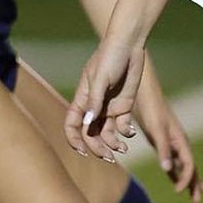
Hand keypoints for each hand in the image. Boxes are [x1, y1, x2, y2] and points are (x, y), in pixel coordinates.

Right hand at [65, 36, 145, 162]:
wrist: (130, 45)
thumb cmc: (110, 57)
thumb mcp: (100, 78)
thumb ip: (94, 101)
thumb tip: (87, 123)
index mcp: (82, 99)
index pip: (72, 125)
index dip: (74, 140)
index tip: (83, 151)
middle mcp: (94, 107)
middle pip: (90, 134)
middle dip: (97, 148)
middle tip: (109, 157)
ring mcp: (109, 108)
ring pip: (106, 134)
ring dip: (112, 144)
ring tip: (123, 148)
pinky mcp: (124, 106)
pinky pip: (122, 126)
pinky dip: (125, 133)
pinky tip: (130, 133)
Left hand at [134, 78, 202, 202]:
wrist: (143, 90)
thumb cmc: (150, 108)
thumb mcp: (156, 128)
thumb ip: (163, 149)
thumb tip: (169, 170)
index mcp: (180, 140)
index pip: (189, 165)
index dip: (186, 180)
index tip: (177, 192)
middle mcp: (178, 141)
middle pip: (190, 167)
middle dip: (194, 184)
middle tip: (197, 201)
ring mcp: (171, 141)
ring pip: (183, 164)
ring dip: (188, 179)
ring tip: (192, 193)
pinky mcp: (161, 139)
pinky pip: (172, 159)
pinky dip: (175, 170)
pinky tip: (173, 176)